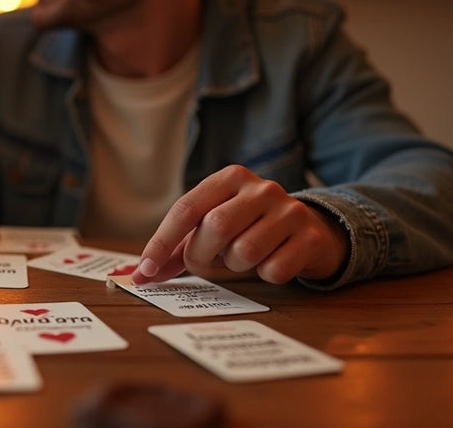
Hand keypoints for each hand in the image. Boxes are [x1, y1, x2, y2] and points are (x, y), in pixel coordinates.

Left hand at [131, 165, 348, 284]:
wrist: (312, 229)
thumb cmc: (249, 229)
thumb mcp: (212, 228)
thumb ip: (177, 248)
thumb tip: (140, 274)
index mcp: (231, 177)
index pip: (187, 208)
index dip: (161, 242)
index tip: (144, 272)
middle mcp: (262, 188)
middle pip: (215, 227)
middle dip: (200, 256)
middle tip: (203, 264)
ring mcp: (290, 211)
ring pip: (244, 252)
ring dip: (234, 267)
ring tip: (242, 258)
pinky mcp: (310, 238)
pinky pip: (274, 269)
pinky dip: (265, 275)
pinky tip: (272, 262)